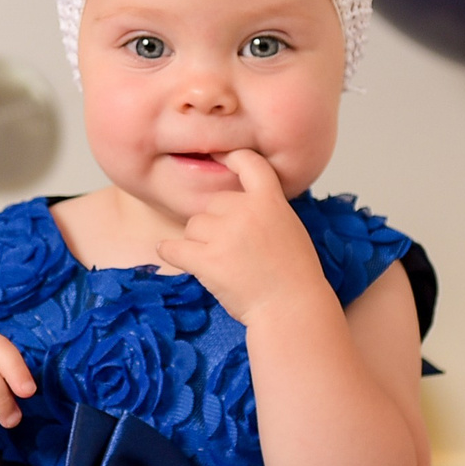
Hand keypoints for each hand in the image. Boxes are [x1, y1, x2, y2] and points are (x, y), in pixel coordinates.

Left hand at [157, 149, 327, 325]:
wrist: (292, 309)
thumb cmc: (294, 277)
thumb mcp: (290, 229)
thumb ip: (267, 210)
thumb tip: (241, 203)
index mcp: (270, 200)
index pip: (249, 163)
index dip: (232, 157)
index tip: (221, 156)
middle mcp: (246, 210)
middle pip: (212, 204)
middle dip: (215, 224)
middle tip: (235, 252)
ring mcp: (225, 234)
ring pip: (193, 226)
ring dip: (199, 242)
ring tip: (223, 265)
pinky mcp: (207, 259)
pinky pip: (173, 247)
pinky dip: (170, 251)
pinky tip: (172, 254)